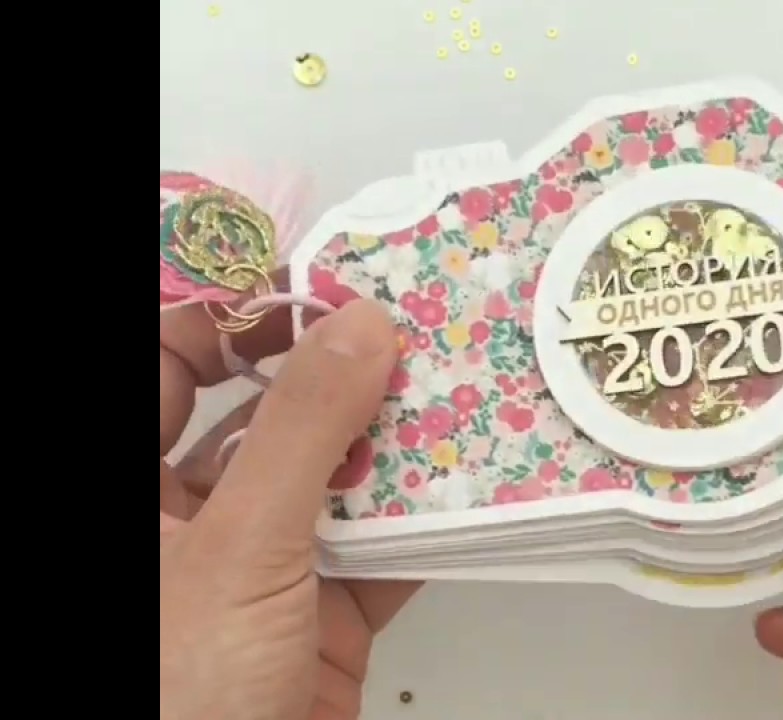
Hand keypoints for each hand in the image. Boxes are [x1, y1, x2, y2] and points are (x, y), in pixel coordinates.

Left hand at [160, 296, 419, 719]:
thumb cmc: (179, 695)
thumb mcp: (237, 548)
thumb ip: (301, 431)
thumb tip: (359, 325)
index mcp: (130, 484)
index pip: (164, 355)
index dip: (232, 308)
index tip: (318, 279)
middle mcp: (182, 514)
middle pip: (259, 409)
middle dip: (335, 371)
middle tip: (409, 327)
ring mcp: (254, 566)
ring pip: (327, 475)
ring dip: (394, 444)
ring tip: (457, 391)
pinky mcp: (317, 615)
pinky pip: (374, 546)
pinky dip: (424, 522)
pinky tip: (473, 487)